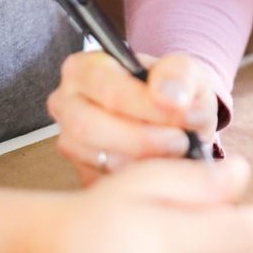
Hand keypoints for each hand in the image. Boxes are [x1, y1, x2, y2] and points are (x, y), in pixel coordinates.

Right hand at [48, 50, 217, 182]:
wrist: (179, 120)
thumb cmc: (174, 90)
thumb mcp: (185, 70)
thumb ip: (179, 73)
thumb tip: (168, 95)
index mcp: (83, 69)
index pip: (105, 87)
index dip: (145, 104)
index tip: (181, 114)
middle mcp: (67, 104)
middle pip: (90, 127)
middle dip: (142, 138)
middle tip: (181, 141)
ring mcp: (71, 142)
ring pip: (98, 160)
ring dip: (145, 161)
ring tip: (178, 152)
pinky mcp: (82, 174)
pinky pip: (106, 184)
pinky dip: (140, 180)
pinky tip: (163, 168)